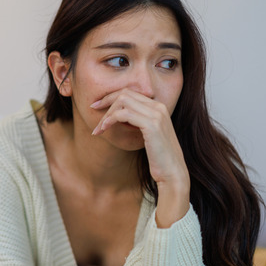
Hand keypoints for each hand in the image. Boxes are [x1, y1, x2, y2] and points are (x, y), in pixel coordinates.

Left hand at [91, 89, 189, 225]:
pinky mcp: (152, 125)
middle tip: (92, 110)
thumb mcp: (147, 135)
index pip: (130, 92)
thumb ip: (137, 122)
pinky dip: (110, 120)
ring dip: (106, 114)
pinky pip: (124, 114)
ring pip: (122, 101)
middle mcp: (159, 107)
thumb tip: (118, 116)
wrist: (172, 172)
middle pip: (125, 93)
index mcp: (158, 107)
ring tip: (98, 128)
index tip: (98, 106)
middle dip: (106, 101)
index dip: (111, 97)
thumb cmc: (158, 157)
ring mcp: (156, 114)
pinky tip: (104, 129)